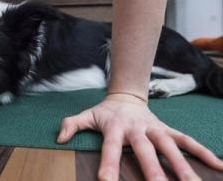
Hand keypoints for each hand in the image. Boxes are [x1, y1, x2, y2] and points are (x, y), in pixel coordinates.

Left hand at [57, 93, 222, 180]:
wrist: (127, 95)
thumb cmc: (105, 111)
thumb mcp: (87, 115)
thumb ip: (72, 124)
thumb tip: (59, 138)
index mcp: (115, 127)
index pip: (110, 148)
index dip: (109, 165)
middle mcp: (137, 129)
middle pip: (145, 150)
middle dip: (153, 170)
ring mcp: (155, 129)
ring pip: (170, 147)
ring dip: (182, 166)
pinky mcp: (167, 129)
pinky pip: (186, 140)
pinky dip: (203, 152)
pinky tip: (218, 166)